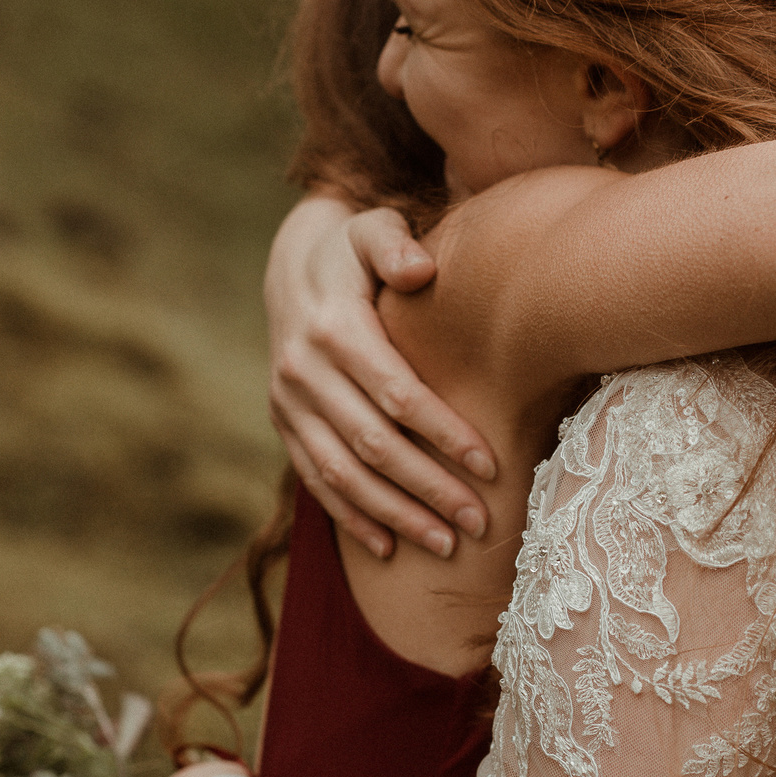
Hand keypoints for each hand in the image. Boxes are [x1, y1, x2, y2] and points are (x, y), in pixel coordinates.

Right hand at [266, 195, 495, 559]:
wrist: (294, 265)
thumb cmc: (356, 249)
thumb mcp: (373, 228)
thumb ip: (396, 246)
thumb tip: (422, 269)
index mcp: (332, 327)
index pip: (396, 393)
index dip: (443, 433)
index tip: (491, 465)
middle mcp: (302, 370)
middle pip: (373, 444)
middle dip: (429, 488)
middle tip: (481, 522)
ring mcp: (288, 403)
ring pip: (343, 474)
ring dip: (395, 515)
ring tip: (446, 547)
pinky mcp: (284, 424)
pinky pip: (315, 480)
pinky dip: (350, 517)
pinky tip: (388, 549)